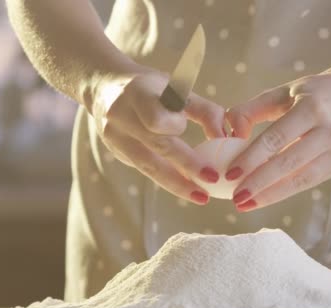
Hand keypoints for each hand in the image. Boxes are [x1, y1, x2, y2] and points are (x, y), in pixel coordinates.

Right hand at [90, 69, 225, 204]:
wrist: (102, 87)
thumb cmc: (150, 87)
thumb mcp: (176, 87)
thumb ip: (204, 110)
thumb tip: (227, 137)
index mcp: (138, 93)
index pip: (155, 117)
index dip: (175, 126)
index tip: (191, 130)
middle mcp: (121, 116)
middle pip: (157, 145)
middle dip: (187, 165)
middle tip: (213, 180)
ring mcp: (114, 137)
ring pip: (149, 166)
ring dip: (177, 184)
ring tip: (201, 197)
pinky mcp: (116, 152)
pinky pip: (145, 170)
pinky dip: (168, 179)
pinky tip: (186, 188)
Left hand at [225, 72, 330, 211]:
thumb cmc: (313, 93)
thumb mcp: (283, 92)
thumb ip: (252, 109)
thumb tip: (231, 133)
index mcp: (312, 107)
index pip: (277, 137)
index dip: (252, 158)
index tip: (230, 173)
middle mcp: (329, 130)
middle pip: (288, 162)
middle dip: (259, 183)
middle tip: (235, 197)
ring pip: (300, 178)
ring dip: (270, 195)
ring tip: (245, 204)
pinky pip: (308, 182)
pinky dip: (284, 191)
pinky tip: (264, 198)